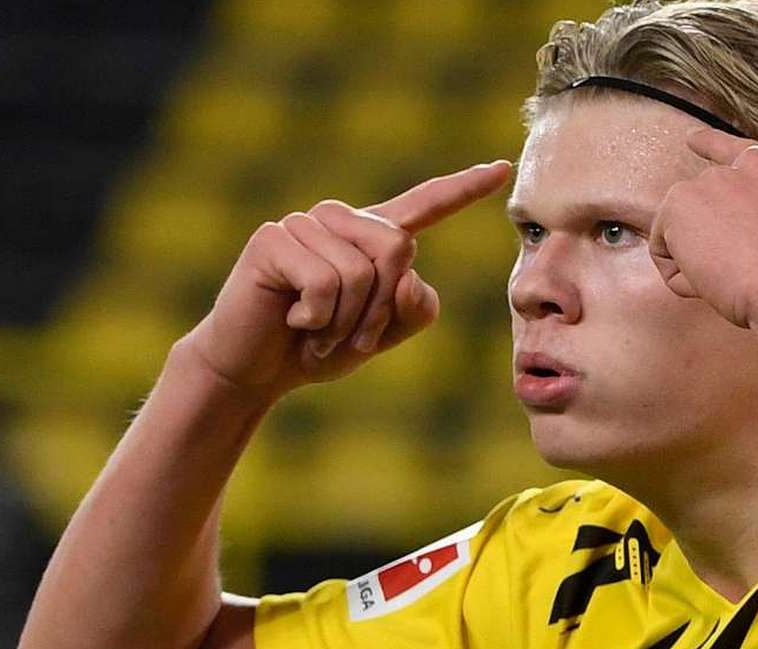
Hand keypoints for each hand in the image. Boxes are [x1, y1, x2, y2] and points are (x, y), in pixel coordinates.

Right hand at [183, 160, 512, 401]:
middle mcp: (339, 219)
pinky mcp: (272, 238)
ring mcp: (304, 223)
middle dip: (380, 309)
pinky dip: (317, 318)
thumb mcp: (381, 334)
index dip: (464, 188)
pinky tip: (293, 320)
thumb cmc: (318, 348)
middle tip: (347, 337)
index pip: (425, 204)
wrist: (254, 369)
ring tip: (316, 330)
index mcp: (371, 236)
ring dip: (344, 321)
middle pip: (398, 248)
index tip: (503, 169)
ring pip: (360, 271)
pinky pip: (324, 281)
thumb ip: (414, 307)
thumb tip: (405, 273)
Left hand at [648, 129, 757, 327]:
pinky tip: (713, 280)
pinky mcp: (682, 199)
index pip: (740, 152)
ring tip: (735, 276)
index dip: (712, 146)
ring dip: (698, 262)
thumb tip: (749, 245)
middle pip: (703, 204)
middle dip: (709, 243)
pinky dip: (680, 277)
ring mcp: (715, 178)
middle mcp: (751, 163)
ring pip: (682, 231)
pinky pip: (662, 250)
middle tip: (744, 271)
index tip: (692, 141)